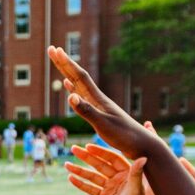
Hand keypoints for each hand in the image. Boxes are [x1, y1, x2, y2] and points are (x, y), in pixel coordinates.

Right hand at [48, 47, 162, 159]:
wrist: (142, 145)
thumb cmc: (124, 136)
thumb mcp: (103, 124)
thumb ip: (87, 111)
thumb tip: (70, 97)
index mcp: (98, 99)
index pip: (79, 76)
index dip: (66, 63)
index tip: (54, 50)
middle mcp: (97, 99)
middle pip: (77, 77)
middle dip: (64, 63)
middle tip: (51, 49)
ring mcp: (98, 106)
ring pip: (79, 85)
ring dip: (68, 74)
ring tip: (59, 64)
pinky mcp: (99, 114)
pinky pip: (82, 98)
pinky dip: (74, 91)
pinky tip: (70, 89)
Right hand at [64, 146, 146, 194]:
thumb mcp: (135, 192)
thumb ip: (136, 174)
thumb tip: (144, 157)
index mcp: (128, 175)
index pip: (113, 159)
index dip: (101, 152)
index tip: (89, 147)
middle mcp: (119, 179)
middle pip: (100, 165)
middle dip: (86, 158)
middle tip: (74, 149)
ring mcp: (109, 188)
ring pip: (92, 176)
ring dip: (79, 170)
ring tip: (67, 165)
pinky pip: (89, 188)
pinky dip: (80, 184)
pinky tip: (70, 178)